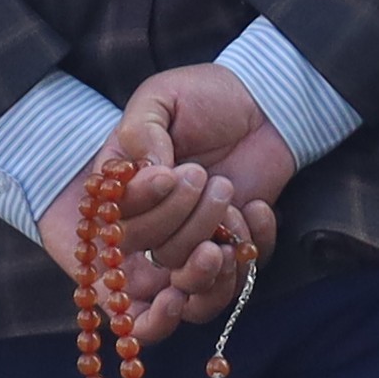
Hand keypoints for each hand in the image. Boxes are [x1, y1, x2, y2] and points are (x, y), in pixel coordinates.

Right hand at [113, 65, 292, 328]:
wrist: (262, 101)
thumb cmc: (204, 96)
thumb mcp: (161, 98)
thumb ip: (141, 131)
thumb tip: (147, 175)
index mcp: (124, 193)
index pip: (116, 227)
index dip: (143, 210)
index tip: (169, 175)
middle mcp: (152, 226)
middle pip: (153, 257)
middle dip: (181, 221)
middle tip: (203, 176)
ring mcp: (193, 242)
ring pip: (190, 281)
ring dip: (211, 245)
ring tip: (230, 205)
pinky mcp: (232, 248)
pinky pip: (238, 278)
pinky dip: (251, 245)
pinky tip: (258, 207)